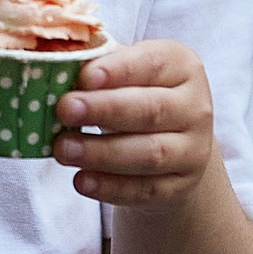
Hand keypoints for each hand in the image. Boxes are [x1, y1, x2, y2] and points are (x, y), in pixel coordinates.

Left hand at [53, 40, 216, 205]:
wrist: (172, 148)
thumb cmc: (137, 97)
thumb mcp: (125, 74)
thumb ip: (98, 68)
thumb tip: (56, 67)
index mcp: (182, 67)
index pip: (152, 63)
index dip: (119, 69)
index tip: (84, 76)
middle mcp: (196, 108)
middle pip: (151, 109)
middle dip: (105, 109)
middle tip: (64, 109)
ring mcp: (193, 150)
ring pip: (150, 153)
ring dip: (102, 152)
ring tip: (63, 149)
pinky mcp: (181, 186)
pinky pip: (146, 189)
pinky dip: (111, 187)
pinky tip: (81, 180)